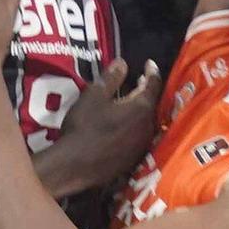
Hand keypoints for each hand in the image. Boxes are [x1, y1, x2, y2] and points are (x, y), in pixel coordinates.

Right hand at [47, 57, 162, 195]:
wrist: (75, 166)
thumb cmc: (84, 126)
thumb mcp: (94, 96)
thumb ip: (111, 78)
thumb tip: (123, 63)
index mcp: (141, 108)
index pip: (153, 84)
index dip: (152, 72)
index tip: (150, 64)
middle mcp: (148, 126)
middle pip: (152, 104)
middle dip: (146, 91)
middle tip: (140, 81)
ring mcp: (142, 145)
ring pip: (146, 121)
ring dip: (140, 110)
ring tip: (130, 102)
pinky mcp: (133, 159)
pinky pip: (138, 136)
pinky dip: (134, 126)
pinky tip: (123, 126)